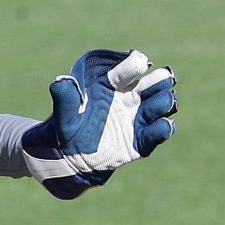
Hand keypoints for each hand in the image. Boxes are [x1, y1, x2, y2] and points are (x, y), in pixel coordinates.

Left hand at [22, 50, 176, 197]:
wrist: (68, 159)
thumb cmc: (65, 130)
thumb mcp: (64, 115)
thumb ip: (65, 98)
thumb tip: (60, 82)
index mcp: (111, 85)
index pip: (130, 67)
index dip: (136, 64)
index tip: (139, 65)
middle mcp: (129, 98)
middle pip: (156, 82)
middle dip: (160, 80)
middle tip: (156, 84)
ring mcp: (137, 119)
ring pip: (162, 103)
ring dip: (164, 102)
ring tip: (157, 104)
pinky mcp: (141, 141)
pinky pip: (159, 132)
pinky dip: (163, 128)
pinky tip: (162, 125)